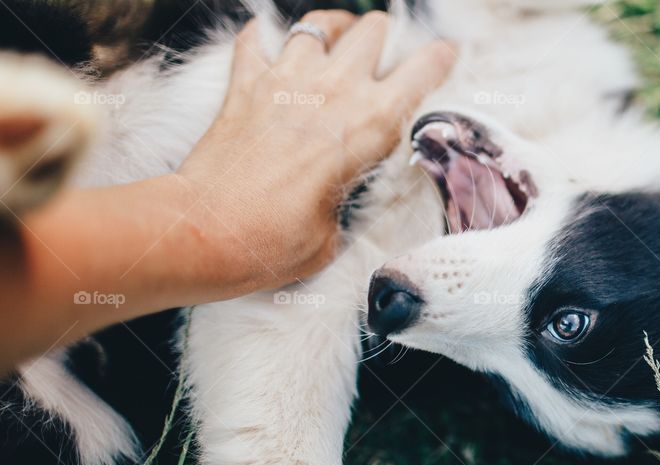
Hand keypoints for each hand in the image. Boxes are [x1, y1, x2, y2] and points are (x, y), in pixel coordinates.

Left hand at [176, 10, 455, 293]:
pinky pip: (256, 39)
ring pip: (321, 23)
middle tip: (382, 56)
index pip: (422, 70)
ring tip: (334, 46)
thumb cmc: (276, 240)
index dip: (439, 58)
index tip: (444, 56)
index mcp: (371, 126)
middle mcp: (334, 91)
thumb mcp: (339, 230)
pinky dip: (264, 39)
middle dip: (383, 38)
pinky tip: (271, 49)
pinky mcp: (245, 84)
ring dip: (332, 32)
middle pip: (373, 30)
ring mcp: (287, 80)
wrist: (209, 233)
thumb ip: (351, 197)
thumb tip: (346, 194)